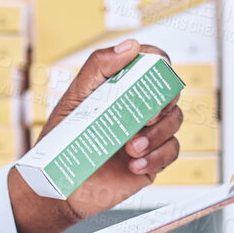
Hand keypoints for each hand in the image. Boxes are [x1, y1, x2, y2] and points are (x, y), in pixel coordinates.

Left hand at [9, 39, 184, 232]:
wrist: (59, 186)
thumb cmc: (63, 141)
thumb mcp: (75, 98)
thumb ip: (99, 67)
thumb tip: (130, 46)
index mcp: (121, 88)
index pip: (151, 64)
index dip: (159, 63)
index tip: (157, 69)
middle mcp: (138, 108)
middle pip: (170, 92)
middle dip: (162, 102)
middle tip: (144, 117)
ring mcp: (147, 134)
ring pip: (175, 121)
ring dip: (157, 134)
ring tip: (130, 148)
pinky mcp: (152, 160)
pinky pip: (171, 151)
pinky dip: (157, 156)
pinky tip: (135, 164)